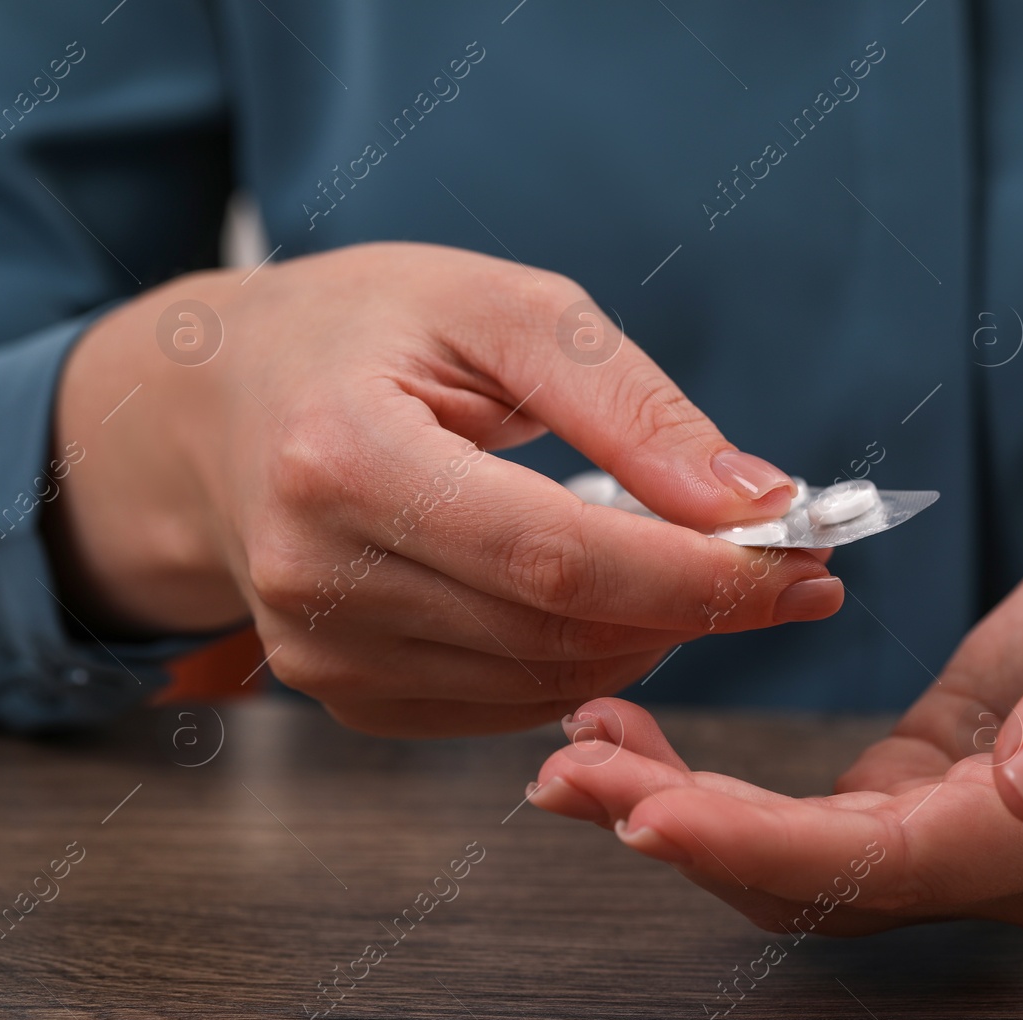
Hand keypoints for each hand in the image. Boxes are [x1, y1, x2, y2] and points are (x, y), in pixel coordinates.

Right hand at [47, 243, 842, 735]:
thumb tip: (756, 501)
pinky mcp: (338, 692)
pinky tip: (613, 603)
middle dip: (700, 609)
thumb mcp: (504, 311)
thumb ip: (632, 406)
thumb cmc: (369, 330)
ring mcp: (317, 651)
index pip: (556, 556)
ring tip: (702, 570)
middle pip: (557, 629)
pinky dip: (586, 661)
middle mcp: (314, 574)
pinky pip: (505, 704)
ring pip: (544, 681)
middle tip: (792, 569)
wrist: (218, 400)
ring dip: (652, 636)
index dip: (695, 575)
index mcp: (343, 457)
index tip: (805, 566)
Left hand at [528, 450, 1022, 929]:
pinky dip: (722, 789)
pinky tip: (649, 747)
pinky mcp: (931, 780)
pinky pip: (812, 815)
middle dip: (690, 834)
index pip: (891, 864)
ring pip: (802, 860)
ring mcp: (966, 824)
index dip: (765, 845)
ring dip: (686, 816)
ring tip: (579, 756)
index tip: (652, 809)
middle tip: (567, 775)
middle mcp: (1009, 852)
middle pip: (822, 880)